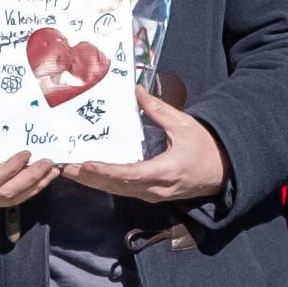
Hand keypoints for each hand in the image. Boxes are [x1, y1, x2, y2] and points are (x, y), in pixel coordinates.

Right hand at [0, 100, 60, 214]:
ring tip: (52, 172)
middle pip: (7, 194)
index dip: (10, 169)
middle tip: (49, 163)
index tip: (26, 154)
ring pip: (12, 201)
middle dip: (31, 179)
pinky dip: (26, 191)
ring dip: (34, 187)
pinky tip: (39, 181)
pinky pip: (8, 200)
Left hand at [65, 88, 227, 205]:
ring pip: (118, 191)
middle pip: (117, 186)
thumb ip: (159, 110)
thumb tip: (137, 91)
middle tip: (64, 166)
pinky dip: (105, 183)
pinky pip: (124, 190)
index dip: (106, 171)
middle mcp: (156, 188)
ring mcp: (153, 195)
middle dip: (89, 177)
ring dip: (93, 182)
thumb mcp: (185, 125)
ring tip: (69, 171)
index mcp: (166, 171)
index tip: (86, 164)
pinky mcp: (150, 194)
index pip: (130, 174)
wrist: (223, 172)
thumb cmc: (206, 147)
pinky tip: (89, 175)